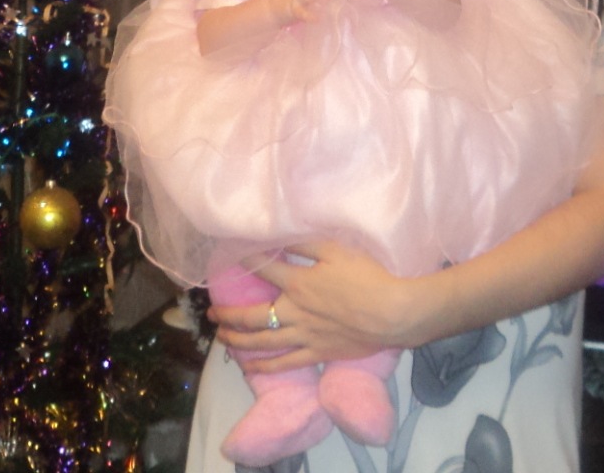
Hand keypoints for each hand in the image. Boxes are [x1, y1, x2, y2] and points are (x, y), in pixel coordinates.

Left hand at [210, 241, 421, 372]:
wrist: (392, 313)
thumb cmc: (368, 278)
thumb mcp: (337, 250)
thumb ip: (305, 243)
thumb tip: (277, 235)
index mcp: (299, 283)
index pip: (264, 270)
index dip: (246, 261)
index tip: (231, 257)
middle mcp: (295, 312)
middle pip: (252, 316)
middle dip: (228, 314)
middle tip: (211, 312)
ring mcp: (305, 336)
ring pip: (262, 342)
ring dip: (238, 340)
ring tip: (222, 337)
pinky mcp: (317, 353)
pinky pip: (284, 363)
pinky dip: (264, 366)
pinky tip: (249, 367)